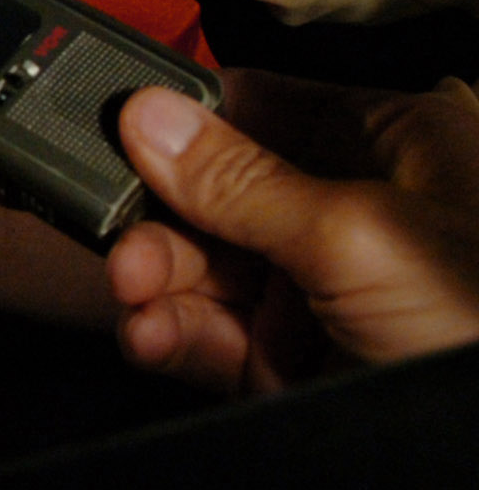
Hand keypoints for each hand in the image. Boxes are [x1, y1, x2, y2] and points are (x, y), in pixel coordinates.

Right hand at [108, 71, 478, 394]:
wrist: (477, 453)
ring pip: (199, 264)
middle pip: (214, 190)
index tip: (115, 126)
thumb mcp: (357, 236)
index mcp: (391, 149)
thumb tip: (150, 115)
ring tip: (134, 292)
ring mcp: (318, 291)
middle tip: (119, 233)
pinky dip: (167, 331)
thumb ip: (240, 179)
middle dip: (157, 214)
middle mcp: (350, 213)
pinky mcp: (289, 361)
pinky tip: (151, 334)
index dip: (185, 117)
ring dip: (152, 277)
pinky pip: (204, 331)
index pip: (261, 105)